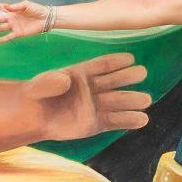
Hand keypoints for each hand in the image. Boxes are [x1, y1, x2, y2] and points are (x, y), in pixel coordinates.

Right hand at [0, 0, 51, 44]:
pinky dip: (1, 40)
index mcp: (12, 9)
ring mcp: (14, 26)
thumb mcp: (26, 4)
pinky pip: (8, 37)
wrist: (46, 18)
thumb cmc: (37, 9)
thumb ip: (16, 6)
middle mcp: (11, 18)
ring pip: (0, 28)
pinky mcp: (18, 33)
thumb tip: (7, 7)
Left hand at [23, 52, 152, 140]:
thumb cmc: (38, 94)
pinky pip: (115, 121)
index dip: (115, 61)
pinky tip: (143, 119)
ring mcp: (95, 106)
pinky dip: (129, 121)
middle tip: (142, 73)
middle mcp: (93, 88)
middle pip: (114, 81)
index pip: (101, 65)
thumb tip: (66, 81)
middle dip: (128, 77)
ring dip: (132, 100)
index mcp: (82, 73)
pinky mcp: (95, 124)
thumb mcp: (40, 85)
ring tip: (147, 99)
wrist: (34, 116)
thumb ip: (52, 81)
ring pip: (117, 102)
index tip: (130, 58)